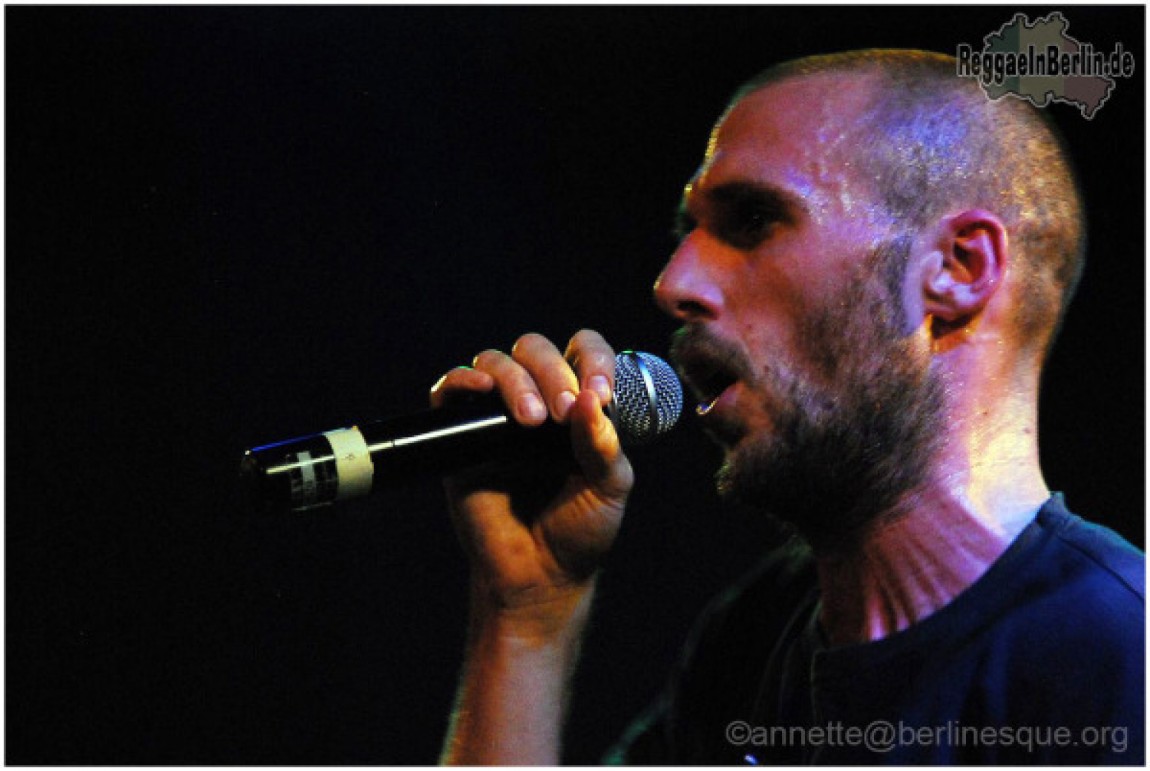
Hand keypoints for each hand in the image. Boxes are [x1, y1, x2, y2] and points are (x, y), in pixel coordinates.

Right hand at [430, 330, 632, 630]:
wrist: (538, 577)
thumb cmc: (579, 531)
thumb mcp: (609, 487)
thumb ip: (603, 445)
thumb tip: (591, 398)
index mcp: (579, 404)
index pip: (583, 352)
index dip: (593, 360)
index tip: (600, 393)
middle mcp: (538, 400)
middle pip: (535, 350)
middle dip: (551, 372)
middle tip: (561, 414)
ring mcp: (496, 415)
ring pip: (495, 363)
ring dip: (515, 380)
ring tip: (530, 420)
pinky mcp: (462, 436)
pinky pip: (452, 391)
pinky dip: (463, 381)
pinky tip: (480, 390)